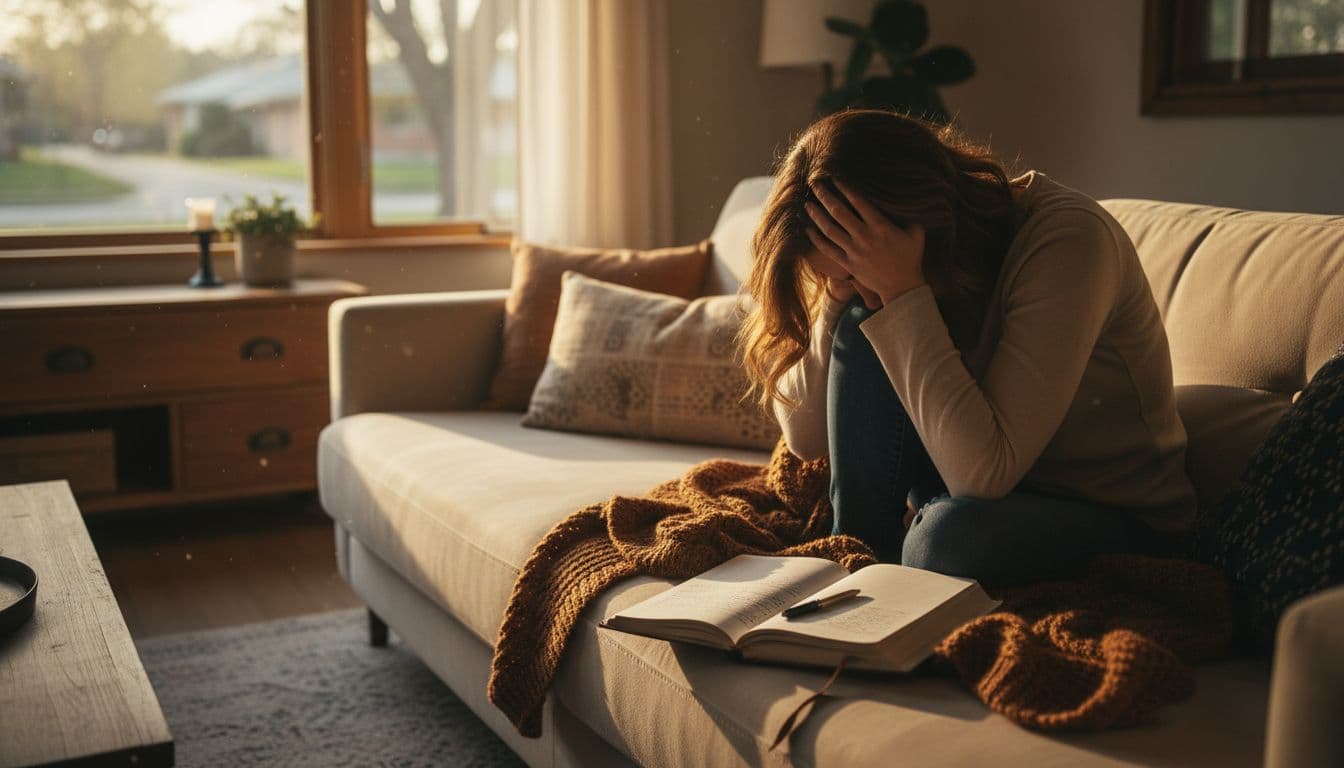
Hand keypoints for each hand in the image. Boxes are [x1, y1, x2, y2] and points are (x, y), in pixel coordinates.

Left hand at [804, 179, 926, 305]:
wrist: (902, 287)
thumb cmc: (910, 258)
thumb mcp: (916, 233)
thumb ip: (910, 215)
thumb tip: (906, 198)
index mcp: (880, 226)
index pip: (858, 202)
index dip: (845, 188)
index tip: (834, 177)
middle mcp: (864, 237)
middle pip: (839, 212)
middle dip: (825, 196)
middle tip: (814, 184)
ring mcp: (854, 251)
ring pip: (829, 230)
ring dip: (816, 215)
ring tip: (806, 204)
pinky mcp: (848, 264)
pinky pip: (828, 250)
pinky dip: (816, 239)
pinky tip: (807, 229)